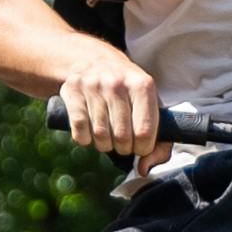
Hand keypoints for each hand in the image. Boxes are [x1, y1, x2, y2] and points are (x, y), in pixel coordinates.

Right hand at [58, 48, 161, 162]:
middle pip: (122, 138)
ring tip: (106, 132)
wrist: (91, 60)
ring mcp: (93, 86)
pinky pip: (80, 132)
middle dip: (123, 147)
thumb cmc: (127, 92)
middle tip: (121, 139)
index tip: (139, 145)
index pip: (145, 133)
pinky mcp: (73, 92)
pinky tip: (90, 129)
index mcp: (143, 85)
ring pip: (100, 137)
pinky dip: (84, 139)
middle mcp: (118, 83)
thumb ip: (159, 143)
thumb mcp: (149, 107)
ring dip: (104, 144)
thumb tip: (144, 170)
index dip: (143, 148)